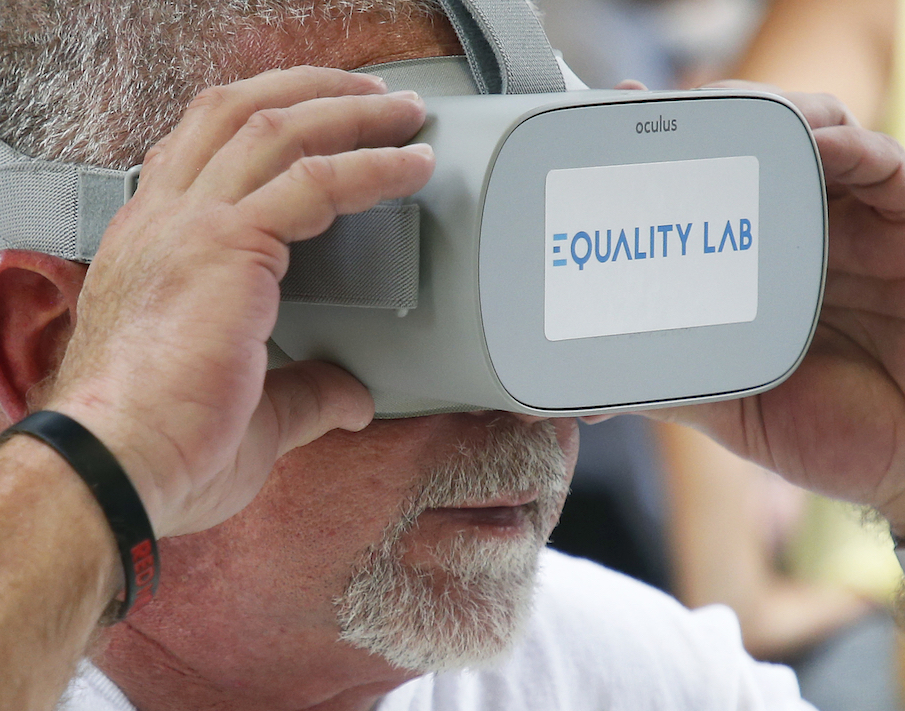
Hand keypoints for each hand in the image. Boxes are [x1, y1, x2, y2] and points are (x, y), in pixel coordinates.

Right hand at [44, 67, 435, 536]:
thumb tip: (351, 397)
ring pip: (276, 128)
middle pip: (237, 112)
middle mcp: (165, 220)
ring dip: (349, 113)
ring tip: (404, 114)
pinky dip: (370, 166)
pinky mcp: (225, 246)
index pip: (204, 151)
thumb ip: (305, 392)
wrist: (115, 467)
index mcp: (155, 245)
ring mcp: (190, 225)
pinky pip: (314, 182)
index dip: (263, 122)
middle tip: (373, 98)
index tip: (315, 122)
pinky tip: (411, 166)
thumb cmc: (160, 446)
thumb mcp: (252, 411)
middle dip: (312, 93)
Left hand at [652, 87, 904, 536]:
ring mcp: (859, 226)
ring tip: (717, 115)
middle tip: (648, 110)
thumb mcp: (741, 413)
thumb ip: (678, 386)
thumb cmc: (843, 438)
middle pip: (752, 149)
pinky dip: (840, 143)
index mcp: (760, 273)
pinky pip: (880, 164)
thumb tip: (587, 395)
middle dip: (703, 121)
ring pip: (811, 135)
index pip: (707, 195)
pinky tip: (803, 140)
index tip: (612, 135)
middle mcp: (805, 237)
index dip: (664, 160)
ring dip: (764, 116)